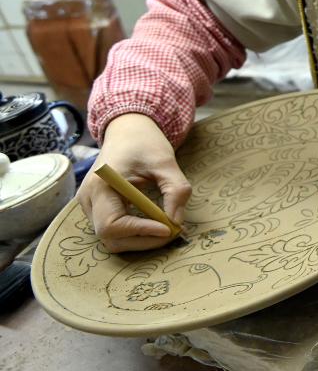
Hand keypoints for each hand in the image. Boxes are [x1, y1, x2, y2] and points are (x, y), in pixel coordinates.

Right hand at [76, 113, 190, 251]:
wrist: (127, 130)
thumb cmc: (145, 142)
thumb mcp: (166, 163)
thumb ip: (176, 191)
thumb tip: (176, 223)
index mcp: (101, 186)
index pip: (112, 225)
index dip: (141, 232)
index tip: (169, 228)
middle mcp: (88, 199)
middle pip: (110, 238)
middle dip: (143, 240)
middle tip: (173, 232)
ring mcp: (89, 205)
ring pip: (111, 239)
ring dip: (140, 239)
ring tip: (166, 228)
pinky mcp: (96, 208)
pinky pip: (113, 230)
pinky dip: (135, 232)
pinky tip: (154, 223)